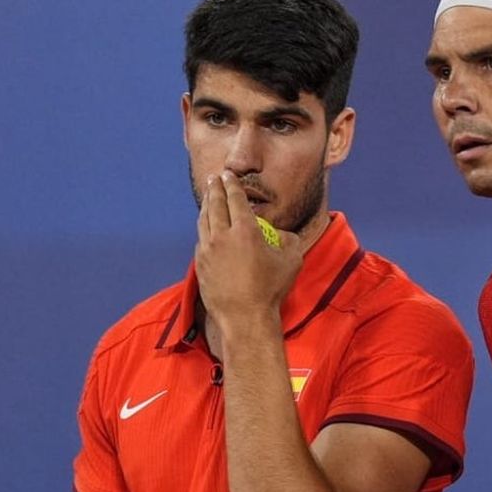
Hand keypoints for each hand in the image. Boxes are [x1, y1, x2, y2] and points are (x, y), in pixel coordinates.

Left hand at [195, 171, 302, 332]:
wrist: (244, 317)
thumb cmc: (271, 289)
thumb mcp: (291, 261)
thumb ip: (288, 241)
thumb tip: (280, 233)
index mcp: (245, 231)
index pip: (236, 200)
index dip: (232, 185)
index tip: (228, 175)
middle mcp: (222, 236)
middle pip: (215, 205)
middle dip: (216, 189)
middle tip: (215, 178)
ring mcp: (208, 250)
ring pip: (204, 221)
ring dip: (207, 206)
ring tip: (209, 198)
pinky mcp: (200, 264)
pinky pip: (201, 239)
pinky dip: (204, 228)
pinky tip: (207, 227)